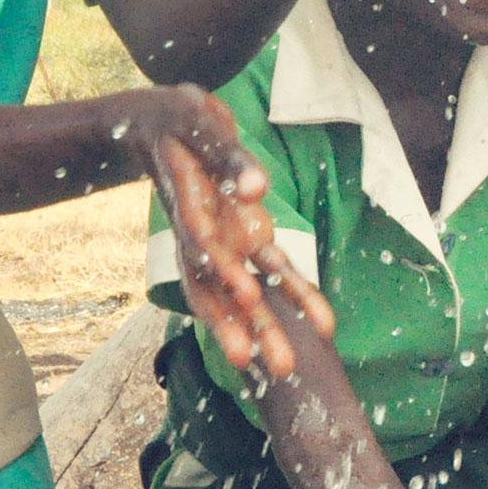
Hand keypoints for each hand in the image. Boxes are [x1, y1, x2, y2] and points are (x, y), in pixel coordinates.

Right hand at [143, 101, 333, 380]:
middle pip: (215, 285)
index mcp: (186, 204)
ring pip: (244, 290)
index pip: (202, 245)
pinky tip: (324, 323)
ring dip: (263, 327)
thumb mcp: (197, 122)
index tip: (245, 296)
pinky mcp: (248, 236)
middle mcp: (203, 233)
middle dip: (233, 323)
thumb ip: (231, 159)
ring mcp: (227, 240)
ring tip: (283, 368)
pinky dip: (298, 294)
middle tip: (249, 362)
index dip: (223, 271)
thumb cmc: (177, 120)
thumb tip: (260, 191)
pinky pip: (276, 270)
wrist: (163, 125)